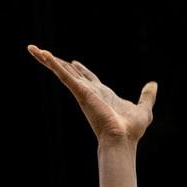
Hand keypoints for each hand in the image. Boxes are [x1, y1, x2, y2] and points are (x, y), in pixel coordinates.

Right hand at [27, 47, 156, 145]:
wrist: (122, 138)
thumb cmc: (131, 130)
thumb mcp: (143, 108)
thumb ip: (147, 96)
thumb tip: (153, 85)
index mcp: (102, 95)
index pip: (88, 79)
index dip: (81, 70)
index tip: (73, 62)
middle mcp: (89, 92)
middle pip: (70, 73)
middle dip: (58, 63)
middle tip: (44, 54)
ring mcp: (82, 92)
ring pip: (62, 71)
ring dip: (47, 60)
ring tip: (32, 48)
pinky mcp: (79, 91)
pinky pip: (63, 74)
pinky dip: (51, 63)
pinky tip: (41, 53)